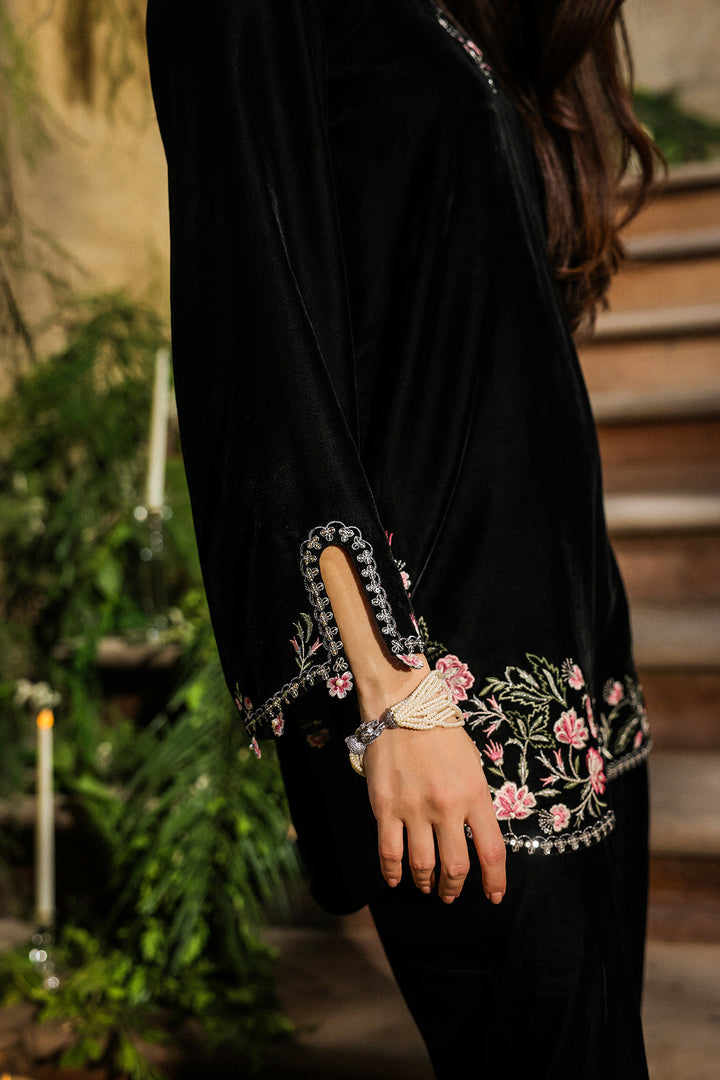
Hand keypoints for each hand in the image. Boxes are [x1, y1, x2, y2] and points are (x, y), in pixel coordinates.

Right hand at [363, 723, 505, 904]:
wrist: (402, 706)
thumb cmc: (441, 733)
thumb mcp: (472, 765)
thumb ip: (475, 802)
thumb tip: (474, 838)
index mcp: (474, 794)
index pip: (491, 851)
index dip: (495, 881)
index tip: (494, 896)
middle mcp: (446, 806)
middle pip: (456, 866)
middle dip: (454, 887)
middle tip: (451, 894)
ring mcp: (413, 808)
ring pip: (422, 865)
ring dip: (426, 882)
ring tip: (427, 886)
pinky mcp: (384, 807)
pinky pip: (389, 852)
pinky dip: (393, 873)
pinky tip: (396, 880)